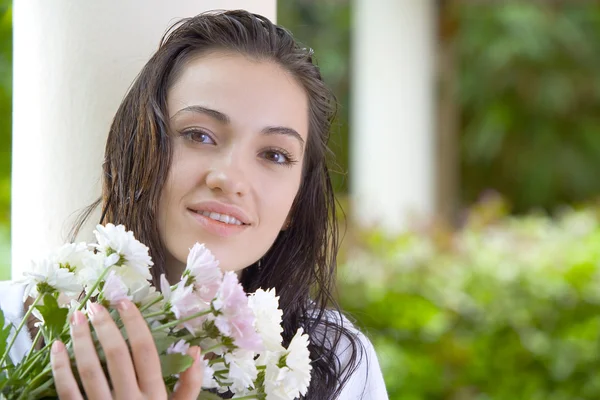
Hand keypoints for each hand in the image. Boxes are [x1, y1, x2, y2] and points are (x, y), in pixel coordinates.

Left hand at [50, 299, 203, 398]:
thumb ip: (190, 384)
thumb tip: (197, 348)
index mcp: (155, 394)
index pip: (145, 351)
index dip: (134, 323)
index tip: (124, 302)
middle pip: (116, 355)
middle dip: (105, 326)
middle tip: (95, 304)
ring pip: (90, 370)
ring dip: (81, 340)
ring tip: (76, 318)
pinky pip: (67, 392)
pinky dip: (60, 368)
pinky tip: (56, 348)